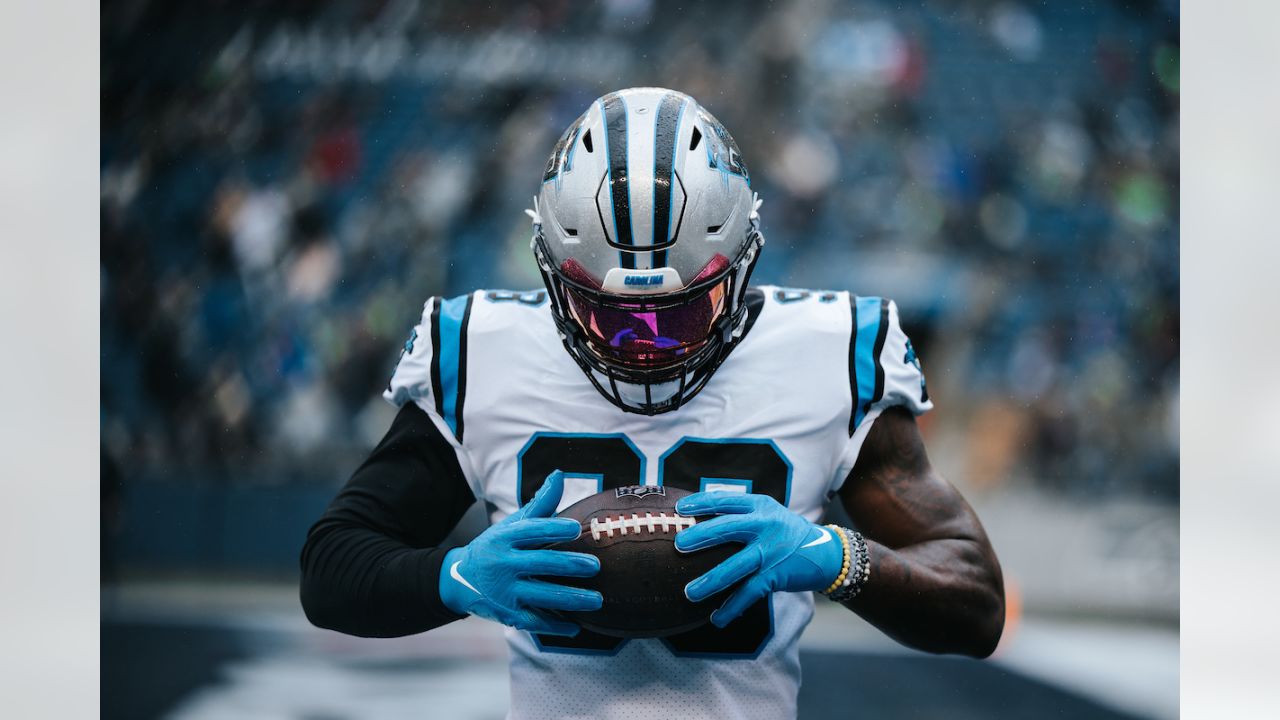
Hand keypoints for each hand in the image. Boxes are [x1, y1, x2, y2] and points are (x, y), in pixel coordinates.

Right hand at [439, 470, 601, 635]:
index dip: (552, 528)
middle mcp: (503, 564)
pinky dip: (555, 626)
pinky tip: (576, 627)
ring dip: (570, 599)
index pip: (531, 530)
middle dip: (569, 565)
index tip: (575, 528)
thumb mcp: (512, 524)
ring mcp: (504, 591)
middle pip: (540, 563)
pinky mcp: (507, 614)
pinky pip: (534, 621)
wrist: (458, 580)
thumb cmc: (496, 546)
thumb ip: (540, 503)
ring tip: (597, 600)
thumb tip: (560, 475)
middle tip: (595, 566)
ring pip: (541, 596)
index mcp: (505, 538)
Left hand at [675, 492, 843, 626]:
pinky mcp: (776, 575)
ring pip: (735, 567)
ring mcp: (771, 551)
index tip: (680, 509)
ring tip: (690, 592)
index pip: (725, 501)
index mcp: (760, 506)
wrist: (827, 553)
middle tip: (678, 545)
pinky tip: (717, 618)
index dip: (701, 503)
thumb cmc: (787, 533)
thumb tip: (700, 520)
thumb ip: (742, 516)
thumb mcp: (769, 515)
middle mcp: (765, 524)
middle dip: (700, 536)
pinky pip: (749, 593)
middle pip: (726, 529)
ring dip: (710, 582)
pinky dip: (732, 608)